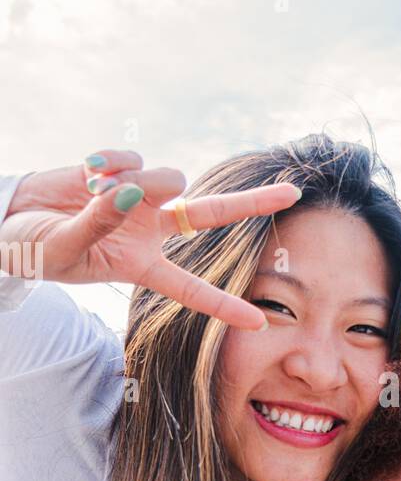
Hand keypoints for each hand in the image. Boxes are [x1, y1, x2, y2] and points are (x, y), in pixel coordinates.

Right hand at [0, 150, 301, 329]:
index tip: (260, 322)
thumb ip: (100, 222)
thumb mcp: (67, 248)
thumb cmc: (36, 249)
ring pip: (165, 180)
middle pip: (212, 215)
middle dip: (252, 203)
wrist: (8, 220)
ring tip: (96, 190)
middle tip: (293, 192)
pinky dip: (111, 162)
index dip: (224, 306)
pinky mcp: (121, 170)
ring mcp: (139, 198)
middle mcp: (150, 231)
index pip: (191, 289)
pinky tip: (87, 171)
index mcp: (142, 266)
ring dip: (137, 182)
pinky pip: (132, 158)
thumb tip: (129, 193)